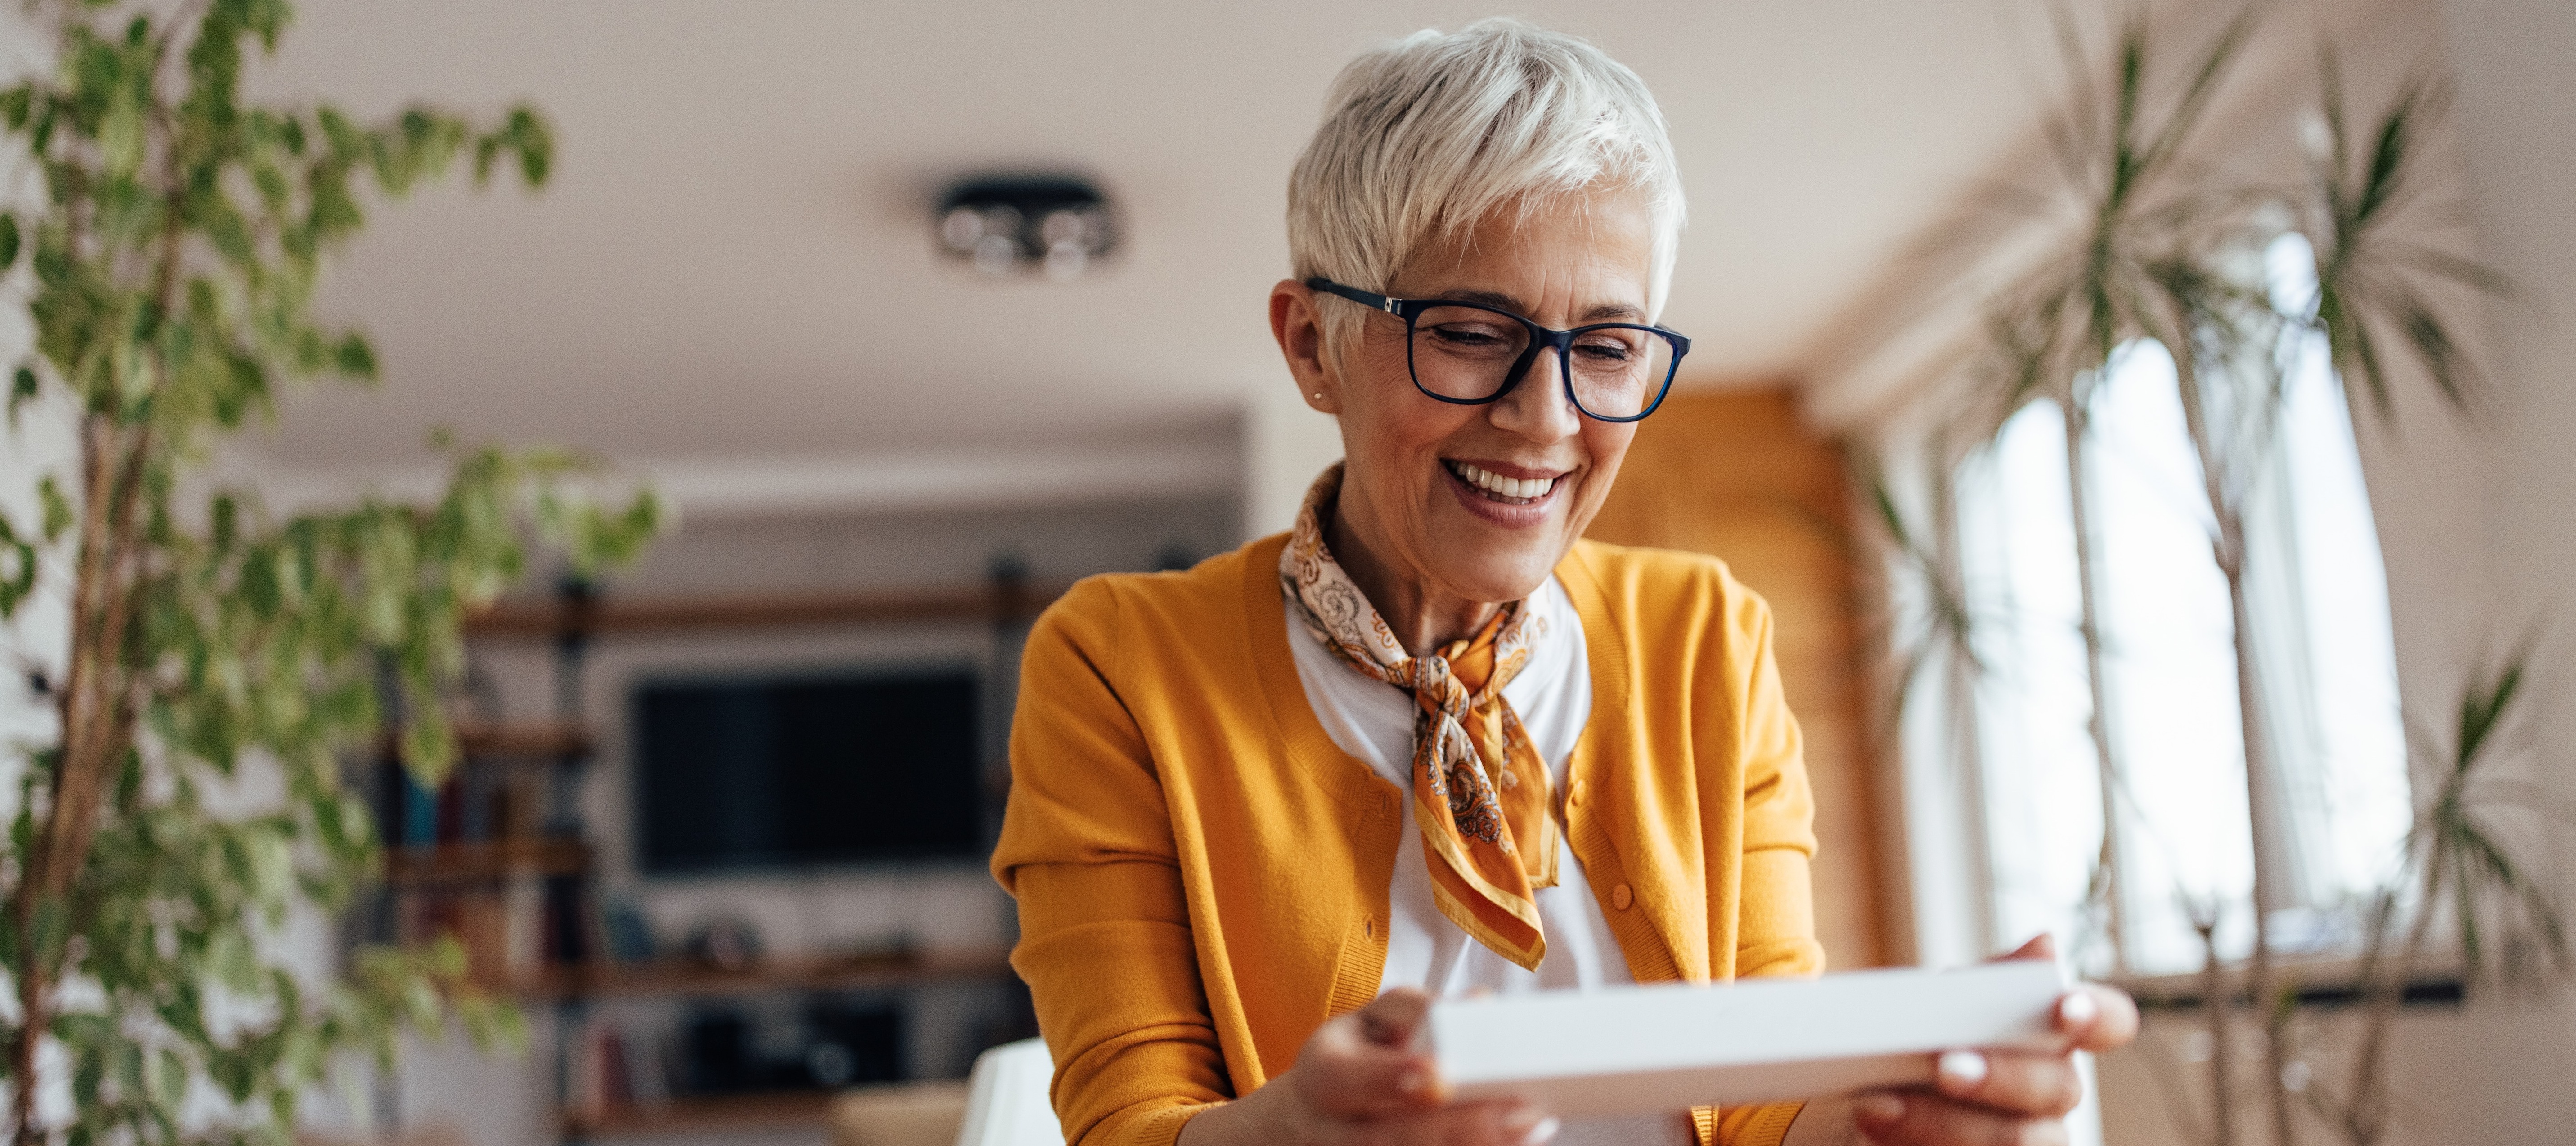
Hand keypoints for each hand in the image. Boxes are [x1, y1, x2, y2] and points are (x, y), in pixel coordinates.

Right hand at [1177, 987, 1560, 1145]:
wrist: (1314, 1121)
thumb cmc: (1357, 1057)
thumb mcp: (1371, 1020)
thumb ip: (1420, 1010)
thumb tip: (1480, 1005)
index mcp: (1324, 1076)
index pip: (1349, 1080)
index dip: (1394, 1078)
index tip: (1439, 1074)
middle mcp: (1334, 1131)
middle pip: (1394, 1137)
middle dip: (1461, 1127)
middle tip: (1520, 1110)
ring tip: (1532, 1124)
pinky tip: (1517, 1142)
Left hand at [1846, 936, 2139, 1145]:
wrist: (1866, 1102)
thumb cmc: (1909, 1047)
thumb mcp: (1933, 1007)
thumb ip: (1981, 984)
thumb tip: (2045, 945)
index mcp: (2051, 1035)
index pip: (2108, 1022)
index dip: (2097, 1015)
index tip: (2063, 1008)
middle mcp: (2052, 1090)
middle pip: (2059, 1088)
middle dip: (1999, 1075)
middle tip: (1943, 1065)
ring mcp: (2032, 1137)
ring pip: (2019, 1140)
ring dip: (1944, 1121)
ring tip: (1879, 1103)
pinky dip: (1923, 1144)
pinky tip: (1880, 1126)